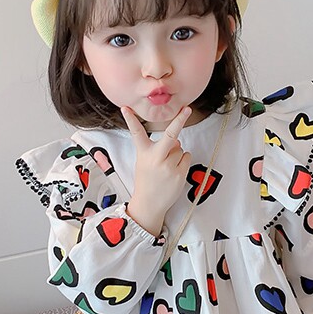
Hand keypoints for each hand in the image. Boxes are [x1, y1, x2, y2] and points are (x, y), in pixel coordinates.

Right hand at [121, 105, 192, 233]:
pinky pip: (186, 157)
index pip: (136, 133)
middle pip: (171, 135)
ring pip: (180, 148)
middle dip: (180, 120)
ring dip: (177, 154)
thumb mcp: (144, 163)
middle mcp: (156, 158)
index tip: (126, 108)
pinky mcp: (179, 174)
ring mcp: (169, 166)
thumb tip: (176, 141)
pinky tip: (174, 171)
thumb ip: (158, 150)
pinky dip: (183, 161)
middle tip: (186, 109)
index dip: (131, 120)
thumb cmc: (147, 181)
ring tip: (167, 168)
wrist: (149, 204)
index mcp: (144, 153)